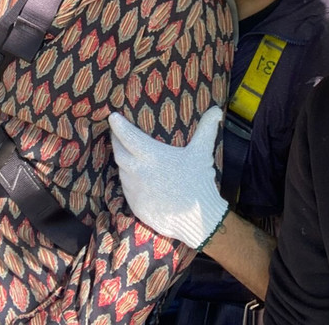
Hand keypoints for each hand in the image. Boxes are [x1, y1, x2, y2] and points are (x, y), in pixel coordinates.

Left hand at [109, 105, 228, 248]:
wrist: (197, 219)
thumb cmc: (198, 181)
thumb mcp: (202, 152)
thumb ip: (207, 128)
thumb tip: (216, 110)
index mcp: (151, 156)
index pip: (128, 136)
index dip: (119, 126)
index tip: (112, 117)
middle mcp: (138, 172)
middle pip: (119, 152)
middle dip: (117, 141)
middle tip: (117, 133)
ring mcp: (135, 190)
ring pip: (122, 170)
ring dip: (123, 160)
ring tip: (126, 153)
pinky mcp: (136, 205)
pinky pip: (127, 188)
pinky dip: (128, 179)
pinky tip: (135, 177)